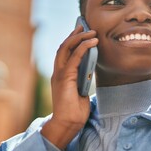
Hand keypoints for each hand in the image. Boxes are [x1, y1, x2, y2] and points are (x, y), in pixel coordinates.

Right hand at [41, 25, 97, 149]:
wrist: (68, 124)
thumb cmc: (75, 110)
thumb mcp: (82, 90)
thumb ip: (84, 78)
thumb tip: (92, 69)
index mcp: (62, 74)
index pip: (65, 52)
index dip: (73, 40)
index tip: (82, 31)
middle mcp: (58, 72)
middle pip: (64, 47)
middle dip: (75, 34)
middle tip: (85, 26)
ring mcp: (60, 74)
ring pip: (67, 49)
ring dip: (79, 38)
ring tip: (91, 32)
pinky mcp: (65, 78)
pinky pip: (74, 58)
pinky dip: (83, 48)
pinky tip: (92, 42)